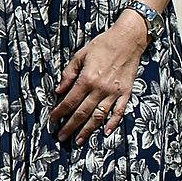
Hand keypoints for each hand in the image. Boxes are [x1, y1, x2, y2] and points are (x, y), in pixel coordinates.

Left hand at [51, 14, 148, 142]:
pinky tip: (105, 133)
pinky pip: (119, 112)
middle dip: (70, 127)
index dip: (59, 112)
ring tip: (79, 141)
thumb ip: (68, 74)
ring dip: (88, 130)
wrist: (128, 40)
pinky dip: (112, 123)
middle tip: (61, 137)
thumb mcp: (79, 56)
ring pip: (99, 116)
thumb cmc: (102, 45)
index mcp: (86, 79)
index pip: (69, 101)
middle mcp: (100, 89)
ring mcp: (115, 93)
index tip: (52, 121)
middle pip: (82, 113)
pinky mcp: (127, 93)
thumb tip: (58, 91)